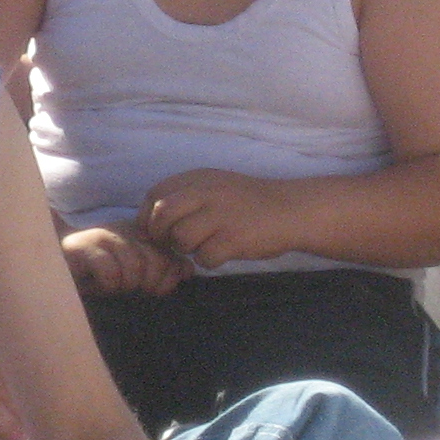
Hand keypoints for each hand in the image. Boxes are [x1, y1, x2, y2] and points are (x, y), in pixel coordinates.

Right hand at [62, 225, 188, 297]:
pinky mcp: (83, 247)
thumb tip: (187, 271)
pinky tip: (98, 285)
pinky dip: (107, 285)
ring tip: (112, 287)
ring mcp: (104, 235)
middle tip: (129, 291)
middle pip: (157, 262)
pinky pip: (110, 272)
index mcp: (141, 234)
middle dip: (146, 285)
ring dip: (125, 286)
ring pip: (135, 266)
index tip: (149, 290)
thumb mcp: (134, 274)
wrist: (52, 266)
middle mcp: (125, 230)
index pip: (171, 258)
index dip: (166, 281)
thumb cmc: (97, 274)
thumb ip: (163, 269)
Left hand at [139, 170, 304, 272]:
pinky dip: (209, 261)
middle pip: (163, 215)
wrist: (291, 209)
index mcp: (200, 178)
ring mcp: (221, 215)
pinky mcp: (234, 238)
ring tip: (204, 245)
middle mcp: (207, 192)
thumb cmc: (248, 201)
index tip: (153, 231)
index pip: (155, 194)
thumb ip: (186, 195)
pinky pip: (204, 258)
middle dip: (161, 235)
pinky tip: (222, 253)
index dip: (148, 216)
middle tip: (172, 244)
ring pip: (181, 238)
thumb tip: (151, 219)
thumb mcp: (216, 185)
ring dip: (187, 249)